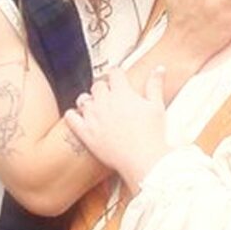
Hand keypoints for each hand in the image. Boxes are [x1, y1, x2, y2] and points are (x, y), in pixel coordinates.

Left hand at [65, 67, 169, 189]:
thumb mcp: (157, 106)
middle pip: (98, 85)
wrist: (143, 159)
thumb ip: (155, 85)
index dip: (118, 74)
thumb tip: (159, 69)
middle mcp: (105, 101)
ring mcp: (93, 117)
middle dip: (104, 88)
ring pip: (84, 99)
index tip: (119, 78)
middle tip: (110, 94)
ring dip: (89, 100)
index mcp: (122, 93)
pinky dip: (72, 115)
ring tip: (95, 105)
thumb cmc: (151, 135)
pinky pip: (71, 118)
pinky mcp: (86, 133)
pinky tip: (77, 116)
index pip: (114, 73)